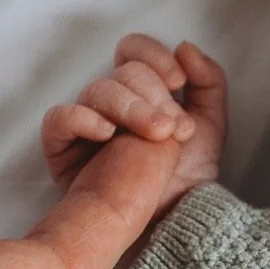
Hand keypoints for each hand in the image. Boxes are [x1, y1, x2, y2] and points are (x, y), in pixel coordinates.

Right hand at [41, 35, 227, 216]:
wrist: (174, 220)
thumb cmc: (186, 176)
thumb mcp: (211, 125)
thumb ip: (208, 82)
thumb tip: (185, 48)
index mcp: (142, 91)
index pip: (135, 52)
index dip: (154, 57)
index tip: (178, 81)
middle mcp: (112, 103)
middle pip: (121, 72)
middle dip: (152, 94)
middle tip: (172, 127)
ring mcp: (86, 123)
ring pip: (96, 91)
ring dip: (130, 108)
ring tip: (156, 135)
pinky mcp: (63, 149)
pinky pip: (59, 119)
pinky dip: (81, 118)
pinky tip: (107, 133)